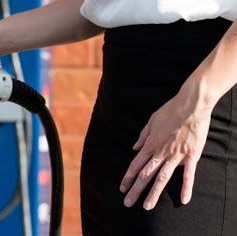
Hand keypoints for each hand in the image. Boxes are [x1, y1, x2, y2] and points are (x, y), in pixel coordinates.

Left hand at [119, 92, 211, 209]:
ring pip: (162, 178)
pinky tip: (184, 200)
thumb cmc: (171, 110)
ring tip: (147, 207)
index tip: (122, 188)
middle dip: (135, 190)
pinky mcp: (191, 156)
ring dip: (154, 194)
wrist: (191, 105)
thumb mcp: (151, 121)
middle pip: (145, 175)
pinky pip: (188, 175)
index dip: (127, 178)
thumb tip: (134, 148)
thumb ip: (143, 136)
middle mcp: (161, 152)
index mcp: (150, 144)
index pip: (135, 165)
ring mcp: (176, 155)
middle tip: (128, 203)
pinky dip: (186, 188)